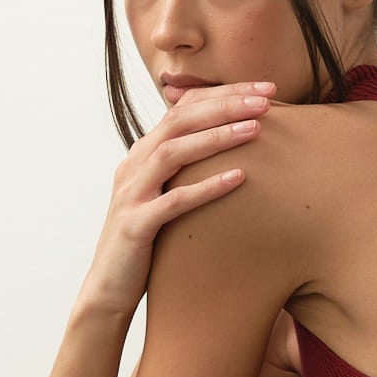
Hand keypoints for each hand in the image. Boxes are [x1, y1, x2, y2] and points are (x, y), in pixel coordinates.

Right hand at [80, 80, 277, 317]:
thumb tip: (231, 152)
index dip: (224, 94)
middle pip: (181, 119)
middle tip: (267, 98)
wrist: (108, 288)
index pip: (184, 108)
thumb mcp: (165, 197)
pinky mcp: (136, 226)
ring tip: (256, 128)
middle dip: (226, 104)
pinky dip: (206, 187)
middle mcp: (135, 166)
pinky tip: (238, 179)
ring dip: (217, 137)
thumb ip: (187, 171)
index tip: (265, 89)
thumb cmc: (147, 243)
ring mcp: (133, 194)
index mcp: (143, 154)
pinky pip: (174, 201)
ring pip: (175, 152)